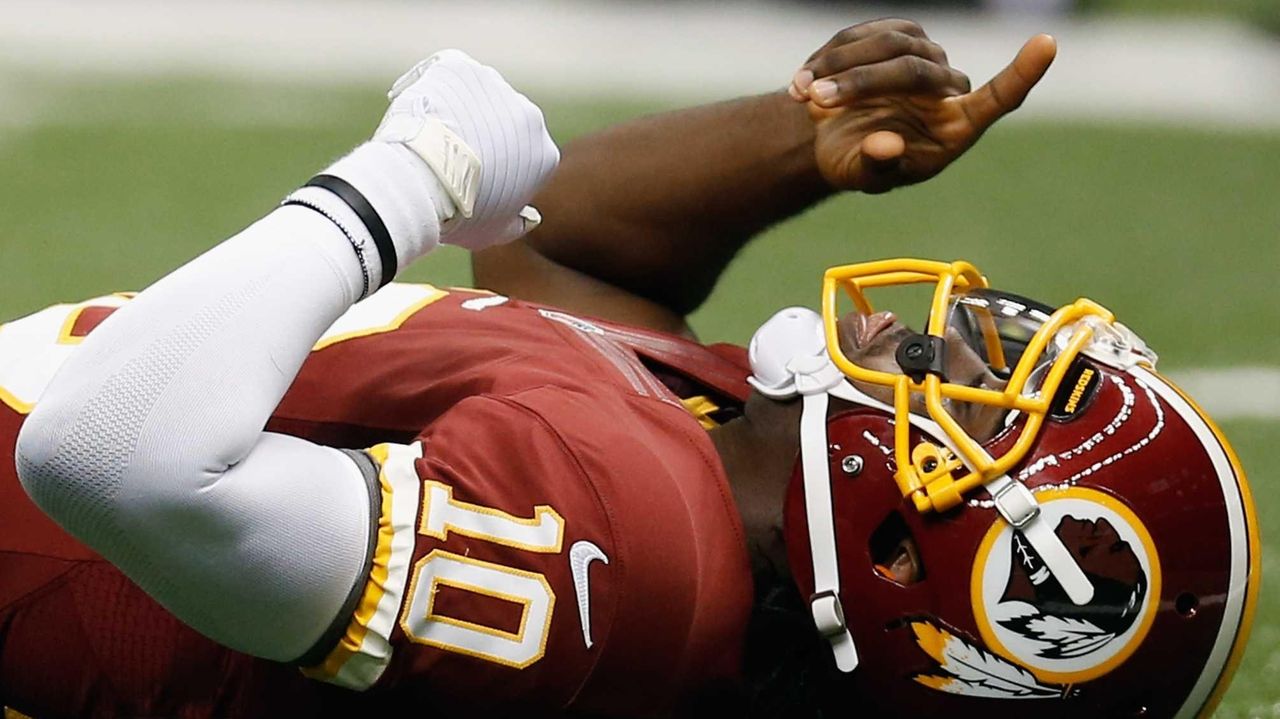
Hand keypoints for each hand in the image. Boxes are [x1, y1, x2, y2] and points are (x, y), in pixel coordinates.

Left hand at [376, 50, 560, 248]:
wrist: (420, 180)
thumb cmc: (459, 213)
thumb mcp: (494, 231)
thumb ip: (518, 223)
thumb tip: (530, 219)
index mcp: (544, 154)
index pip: (527, 156)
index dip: (502, 167)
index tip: (476, 178)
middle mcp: (529, 116)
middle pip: (507, 121)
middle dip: (484, 134)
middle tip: (451, 155)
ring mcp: (495, 87)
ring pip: (479, 94)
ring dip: (462, 107)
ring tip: (432, 132)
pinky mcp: (460, 68)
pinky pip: (450, 71)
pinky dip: (438, 83)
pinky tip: (423, 105)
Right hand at [788, 20, 1055, 193]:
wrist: (832, 138)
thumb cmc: (858, 164)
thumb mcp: (863, 177)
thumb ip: (878, 167)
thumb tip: (888, 146)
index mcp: (957, 127)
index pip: (1000, 97)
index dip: (1023, 72)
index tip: (1047, 43)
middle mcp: (946, 87)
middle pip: (917, 68)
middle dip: (862, 83)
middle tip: (818, 102)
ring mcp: (922, 56)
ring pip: (889, 43)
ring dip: (840, 68)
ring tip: (806, 95)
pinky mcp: (892, 35)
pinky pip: (862, 34)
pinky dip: (829, 57)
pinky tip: (804, 84)